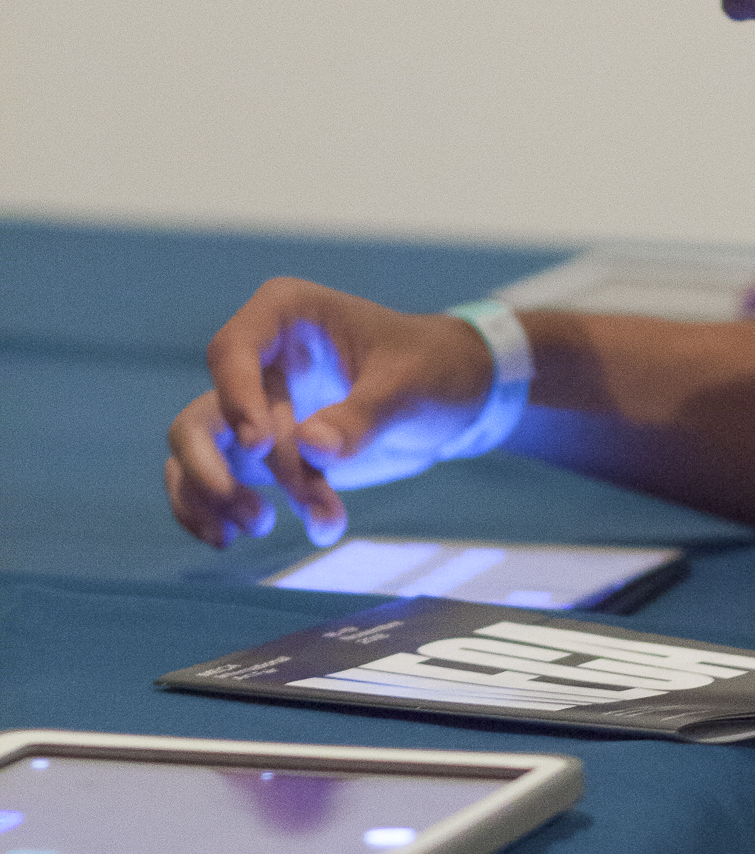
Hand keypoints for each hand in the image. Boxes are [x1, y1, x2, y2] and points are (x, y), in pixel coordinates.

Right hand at [163, 280, 497, 549]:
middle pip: (207, 414)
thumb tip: (313, 447)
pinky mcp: (261, 448)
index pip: (232, 352)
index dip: (236, 401)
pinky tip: (233, 539)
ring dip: (222, 499)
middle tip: (260, 518)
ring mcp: (253, 405)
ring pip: (200, 453)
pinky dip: (215, 510)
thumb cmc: (433, 367)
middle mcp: (258, 357)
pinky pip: (212, 477)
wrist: (455, 391)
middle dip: (220, 470)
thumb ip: (363, 416)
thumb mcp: (410, 385)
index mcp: (285, 314)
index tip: (260, 445)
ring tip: (266, 528)